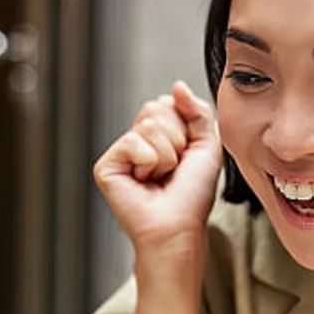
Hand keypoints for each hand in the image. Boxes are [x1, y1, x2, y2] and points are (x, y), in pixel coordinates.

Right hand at [93, 81, 221, 252]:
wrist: (179, 227)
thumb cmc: (192, 196)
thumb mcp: (207, 145)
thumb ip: (198, 111)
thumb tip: (177, 86)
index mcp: (159, 135)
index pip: (169, 103)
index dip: (186, 129)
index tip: (186, 156)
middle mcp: (138, 140)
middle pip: (157, 108)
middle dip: (176, 140)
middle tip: (173, 169)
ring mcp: (121, 153)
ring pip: (148, 125)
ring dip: (166, 155)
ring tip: (160, 177)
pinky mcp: (106, 165)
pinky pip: (133, 142)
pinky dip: (148, 163)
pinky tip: (144, 182)